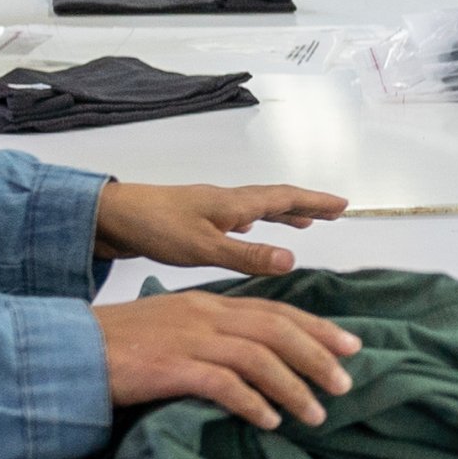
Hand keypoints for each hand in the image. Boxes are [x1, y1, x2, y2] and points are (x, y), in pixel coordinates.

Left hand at [93, 179, 347, 274]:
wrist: (113, 218)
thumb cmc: (156, 230)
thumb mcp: (203, 248)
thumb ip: (247, 255)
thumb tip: (292, 259)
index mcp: (234, 205)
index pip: (284, 199)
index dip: (315, 203)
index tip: (343, 205)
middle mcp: (227, 202)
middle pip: (275, 199)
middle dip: (306, 205)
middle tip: (334, 211)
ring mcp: (211, 208)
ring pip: (257, 207)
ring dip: (284, 213)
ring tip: (304, 221)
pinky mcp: (196, 218)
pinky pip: (239, 216)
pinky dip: (257, 220)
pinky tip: (251, 229)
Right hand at [94, 287, 360, 426]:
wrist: (70, 347)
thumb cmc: (117, 344)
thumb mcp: (170, 326)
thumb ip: (207, 334)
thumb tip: (247, 361)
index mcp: (207, 303)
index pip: (274, 310)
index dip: (315, 328)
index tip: (348, 344)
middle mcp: (205, 314)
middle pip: (276, 329)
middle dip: (317, 355)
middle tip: (345, 382)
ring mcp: (189, 339)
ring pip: (259, 358)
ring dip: (294, 387)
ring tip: (316, 414)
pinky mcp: (172, 366)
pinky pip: (225, 384)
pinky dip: (253, 403)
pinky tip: (270, 422)